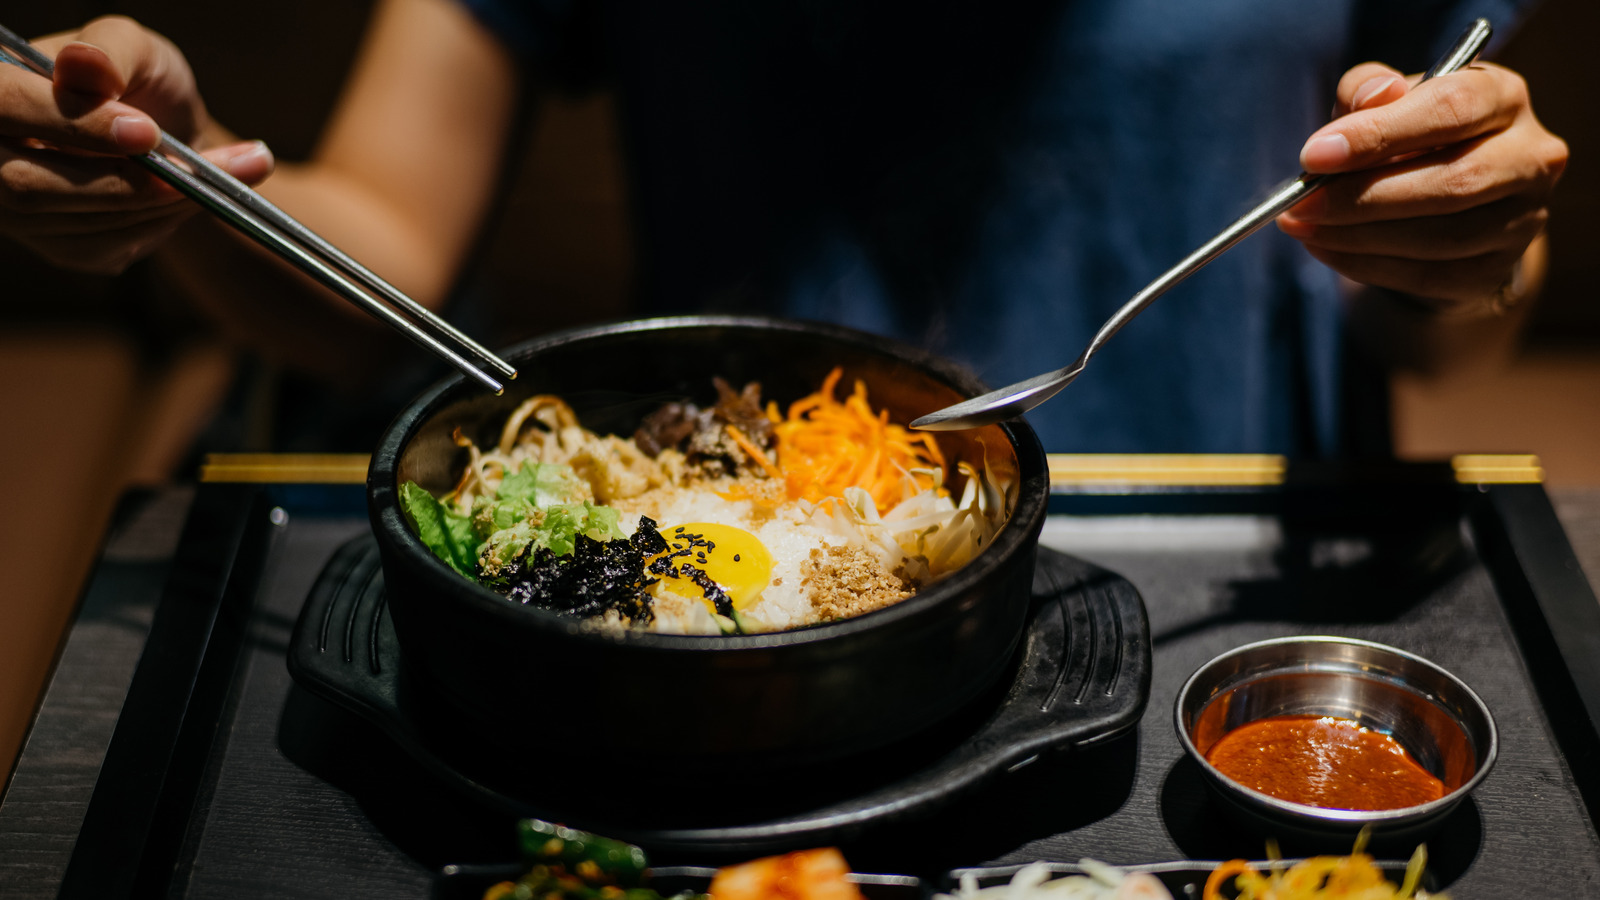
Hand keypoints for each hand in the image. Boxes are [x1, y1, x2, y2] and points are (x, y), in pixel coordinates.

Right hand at [0, 16, 272, 273]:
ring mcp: (15, 207)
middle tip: (193, 171)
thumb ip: (111, 51)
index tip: (148, 133)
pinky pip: (104, 244)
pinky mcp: (57, 243)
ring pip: (72, 220)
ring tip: (228, 173)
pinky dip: (159, 220)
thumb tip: (84, 66)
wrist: (168, 131)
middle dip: (123, 180)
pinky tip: (192, 195)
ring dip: (157, 203)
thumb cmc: (142, 79)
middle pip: (26, 184)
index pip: (3, 104)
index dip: (73, 124)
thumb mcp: (134, 47)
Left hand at [1276, 60, 1566, 316]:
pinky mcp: (1495, 269)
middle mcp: (1530, 156)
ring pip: (1441, 237)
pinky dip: (1364, 264)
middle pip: (1454, 181)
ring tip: (1302, 225)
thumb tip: (1370, 97)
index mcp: (1503, 97)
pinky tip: (1324, 247)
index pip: (1452, 109)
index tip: (1314, 155)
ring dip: (1358, 235)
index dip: (1380, 133)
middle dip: (1364, 195)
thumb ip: (1368, 90)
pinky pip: (1426, 275)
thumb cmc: (1406, 136)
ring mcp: (1522, 219)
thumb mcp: (1383, 101)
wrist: (1439, 201)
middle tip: (1300, 202)